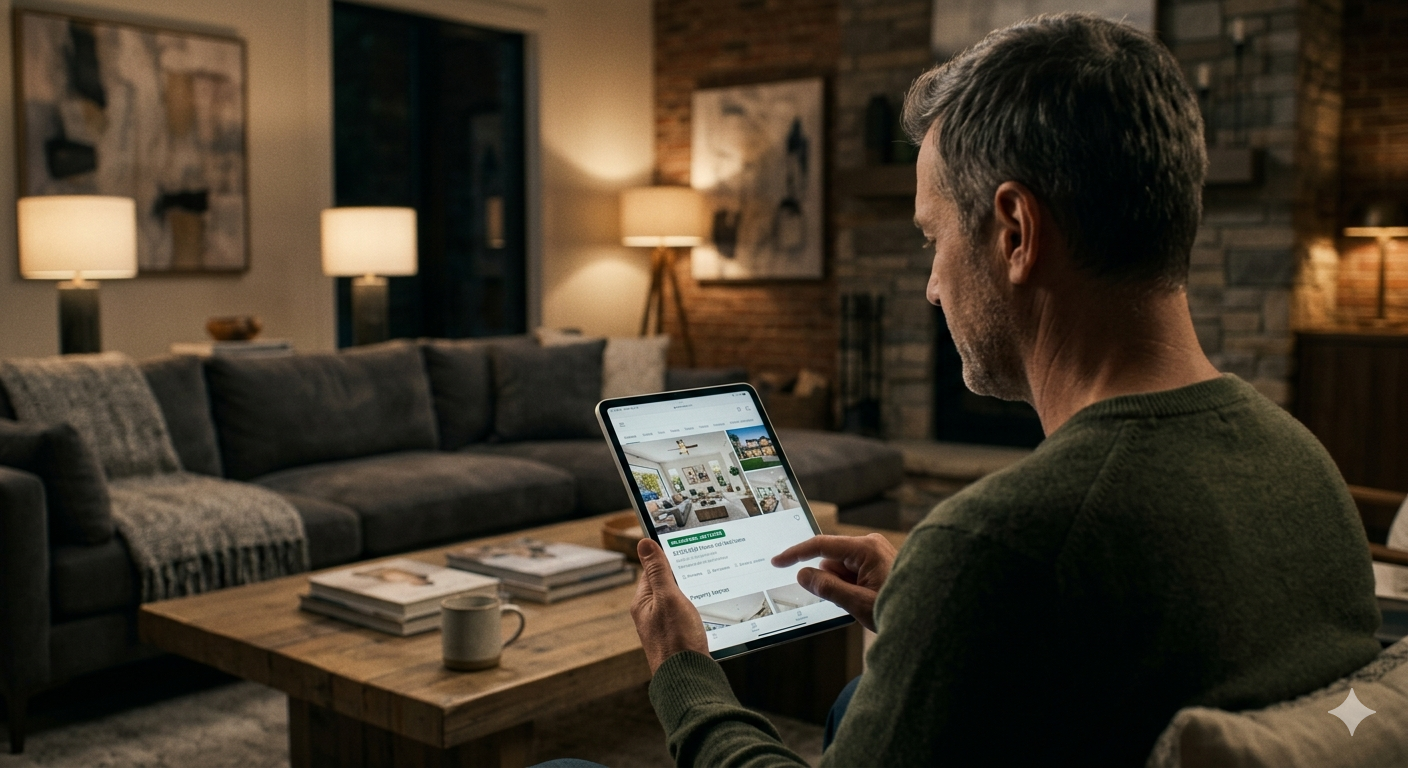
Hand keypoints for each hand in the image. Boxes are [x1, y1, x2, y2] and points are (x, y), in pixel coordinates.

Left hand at [631, 538, 709, 672]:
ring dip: (693, 594)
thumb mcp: (668, 598)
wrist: (688, 678)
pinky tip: (709, 610)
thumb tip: (644, 543)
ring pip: (680, 601)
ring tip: (708, 589)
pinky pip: (688, 615)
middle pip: (667, 585)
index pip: (652, 570)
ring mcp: (665, 627)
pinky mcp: (679, 637)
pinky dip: (698, 609)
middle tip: (702, 568)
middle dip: (684, 577)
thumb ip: (658, 571)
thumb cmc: (676, 641)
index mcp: (643, 602)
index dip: (668, 558)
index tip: (684, 549)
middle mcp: (651, 615)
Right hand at [771, 533, 896, 631]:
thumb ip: (828, 588)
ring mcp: (874, 553)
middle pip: (831, 560)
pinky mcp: (876, 562)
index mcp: (866, 549)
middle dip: (831, 582)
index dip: (796, 553)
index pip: (821, 545)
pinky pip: (851, 572)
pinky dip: (851, 587)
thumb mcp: (858, 603)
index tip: (777, 561)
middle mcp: (870, 545)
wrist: (932, 617)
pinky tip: (866, 599)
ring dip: (842, 587)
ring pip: (839, 568)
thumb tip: (803, 575)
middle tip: (850, 602)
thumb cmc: (900, 609)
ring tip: (865, 603)